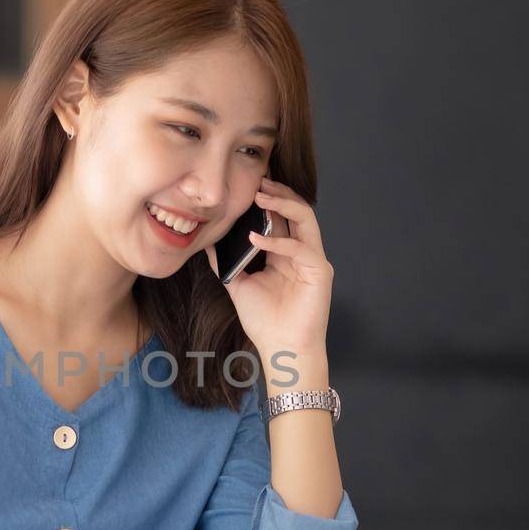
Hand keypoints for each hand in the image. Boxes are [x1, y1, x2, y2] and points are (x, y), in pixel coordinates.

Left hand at [204, 177, 333, 356]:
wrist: (281, 349)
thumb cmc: (264, 320)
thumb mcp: (237, 284)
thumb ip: (226, 262)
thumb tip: (208, 242)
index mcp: (285, 253)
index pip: (281, 216)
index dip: (269, 198)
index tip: (249, 184)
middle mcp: (302, 252)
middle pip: (297, 210)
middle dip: (278, 192)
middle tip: (258, 180)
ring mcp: (313, 261)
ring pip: (306, 219)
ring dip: (283, 204)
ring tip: (261, 195)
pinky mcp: (320, 272)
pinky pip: (301, 249)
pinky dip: (279, 242)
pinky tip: (256, 239)